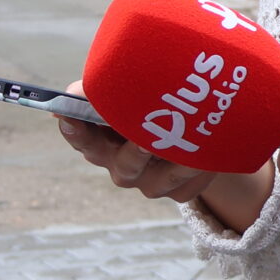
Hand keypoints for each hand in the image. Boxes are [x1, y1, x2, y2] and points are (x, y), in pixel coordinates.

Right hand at [57, 81, 272, 230]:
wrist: (196, 128)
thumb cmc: (152, 103)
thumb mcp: (131, 90)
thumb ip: (107, 89)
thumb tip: (76, 90)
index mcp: (102, 142)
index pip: (82, 139)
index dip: (75, 129)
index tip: (71, 117)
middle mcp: (122, 167)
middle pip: (123, 165)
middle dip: (135, 152)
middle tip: (145, 138)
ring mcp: (150, 183)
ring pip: (158, 180)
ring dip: (176, 158)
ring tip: (192, 139)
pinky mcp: (179, 191)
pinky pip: (186, 184)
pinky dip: (198, 167)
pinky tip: (208, 154)